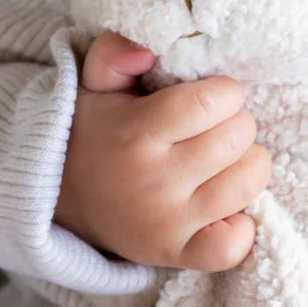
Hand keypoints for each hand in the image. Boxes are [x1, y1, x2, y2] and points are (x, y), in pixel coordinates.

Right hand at [54, 32, 271, 270]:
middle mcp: (154, 182)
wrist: (59, 198)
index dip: (226, 91)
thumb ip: (115, 51)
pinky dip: (241, 223)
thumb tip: (146, 51)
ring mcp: (167, 224)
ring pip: (247, 183)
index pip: (213, 102)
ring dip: (246, 162)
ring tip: (222, 157)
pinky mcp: (176, 255)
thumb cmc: (95, 129)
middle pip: (237, 138)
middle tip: (215, 125)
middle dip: (237, 122)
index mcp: (137, 132)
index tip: (213, 94)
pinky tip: (223, 203)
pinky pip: (234, 246)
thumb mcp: (96, 81)